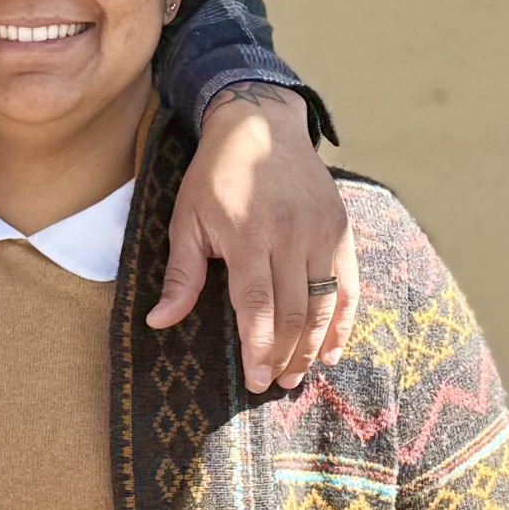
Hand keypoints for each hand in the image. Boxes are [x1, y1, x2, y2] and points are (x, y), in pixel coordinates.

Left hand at [149, 85, 357, 393]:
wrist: (262, 125)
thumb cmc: (215, 177)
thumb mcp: (187, 220)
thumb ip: (181, 275)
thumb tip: (159, 322)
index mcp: (248, 235)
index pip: (258, 305)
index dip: (260, 346)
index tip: (256, 380)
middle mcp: (290, 235)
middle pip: (294, 311)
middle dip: (286, 355)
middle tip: (274, 385)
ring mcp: (321, 231)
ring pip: (324, 303)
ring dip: (314, 346)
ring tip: (298, 375)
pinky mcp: (341, 229)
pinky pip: (349, 285)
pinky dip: (344, 321)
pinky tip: (333, 350)